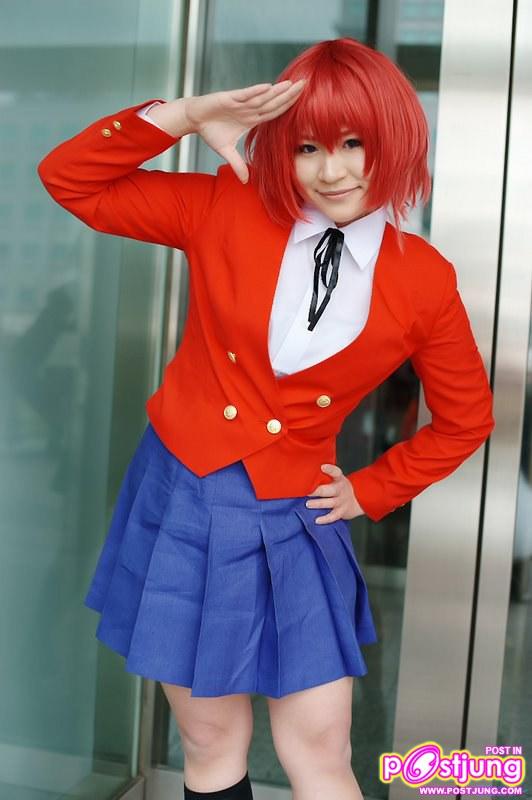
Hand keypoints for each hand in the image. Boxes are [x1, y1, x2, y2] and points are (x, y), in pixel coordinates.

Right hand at [183, 79, 306, 182]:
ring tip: (292, 85)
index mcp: (251, 118)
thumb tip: (245, 181)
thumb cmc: (210, 130)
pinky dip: (255, 91)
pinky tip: (267, 87)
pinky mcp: (228, 98)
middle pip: (272, 102)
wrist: (194, 118)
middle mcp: (248, 108)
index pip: (273, 112)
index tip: (303, 101)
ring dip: (276, 91)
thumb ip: (237, 164)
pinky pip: (244, 94)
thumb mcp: (225, 151)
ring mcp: (240, 102)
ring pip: (261, 97)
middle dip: (288, 94)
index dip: (287, 107)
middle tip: (305, 84)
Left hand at [306, 464, 365, 523]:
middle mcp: (341, 489)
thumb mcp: (336, 479)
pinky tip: (317, 520)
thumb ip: (324, 477)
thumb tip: (304, 475)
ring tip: (307, 504)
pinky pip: (333, 516)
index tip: (322, 467)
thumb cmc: (340, 488)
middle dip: (318, 491)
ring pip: (330, 503)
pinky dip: (325, 519)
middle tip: (307, 491)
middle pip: (331, 490)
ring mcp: (342, 501)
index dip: (330, 469)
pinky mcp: (341, 512)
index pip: (336, 472)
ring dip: (318, 503)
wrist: (358, 500)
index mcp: (339, 479)